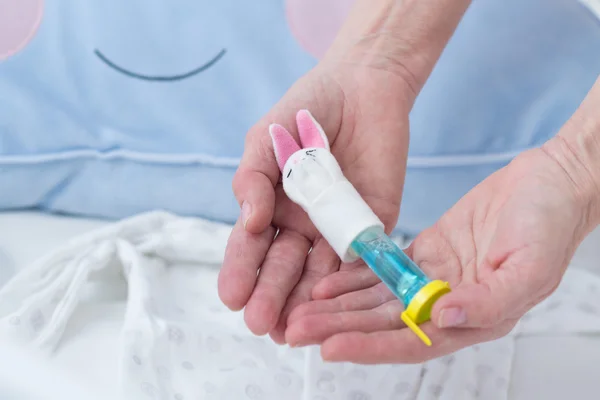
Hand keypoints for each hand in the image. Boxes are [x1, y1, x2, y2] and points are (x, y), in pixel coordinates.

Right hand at [217, 58, 414, 342]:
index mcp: (271, 208)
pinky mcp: (373, 224)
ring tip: (292, 328)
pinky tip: (335, 302)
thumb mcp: (266, 140)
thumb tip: (247, 220)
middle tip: (260, 323)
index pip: (252, 247)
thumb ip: (253, 178)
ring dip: (306, 302)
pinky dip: (349, 281)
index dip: (241, 271)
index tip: (232, 297)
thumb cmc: (305, 111)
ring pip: (320, 272)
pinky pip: (361, 257)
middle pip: (284, 267)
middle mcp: (302, 225)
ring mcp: (337, 228)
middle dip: (271, 294)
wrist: (362, 87)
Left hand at [285, 143, 596, 361]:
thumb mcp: (530, 267)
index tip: (330, 347)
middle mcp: (447, 304)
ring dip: (338, 306)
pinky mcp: (425, 252)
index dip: (370, 347)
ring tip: (301, 309)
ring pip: (377, 299)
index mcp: (473, 316)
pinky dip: (355, 276)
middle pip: (383, 324)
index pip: (412, 341)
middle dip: (339, 328)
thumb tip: (443, 317)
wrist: (550, 183)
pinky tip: (327, 281)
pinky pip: (383, 269)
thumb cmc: (550, 225)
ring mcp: (433, 278)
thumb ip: (489, 301)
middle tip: (296, 329)